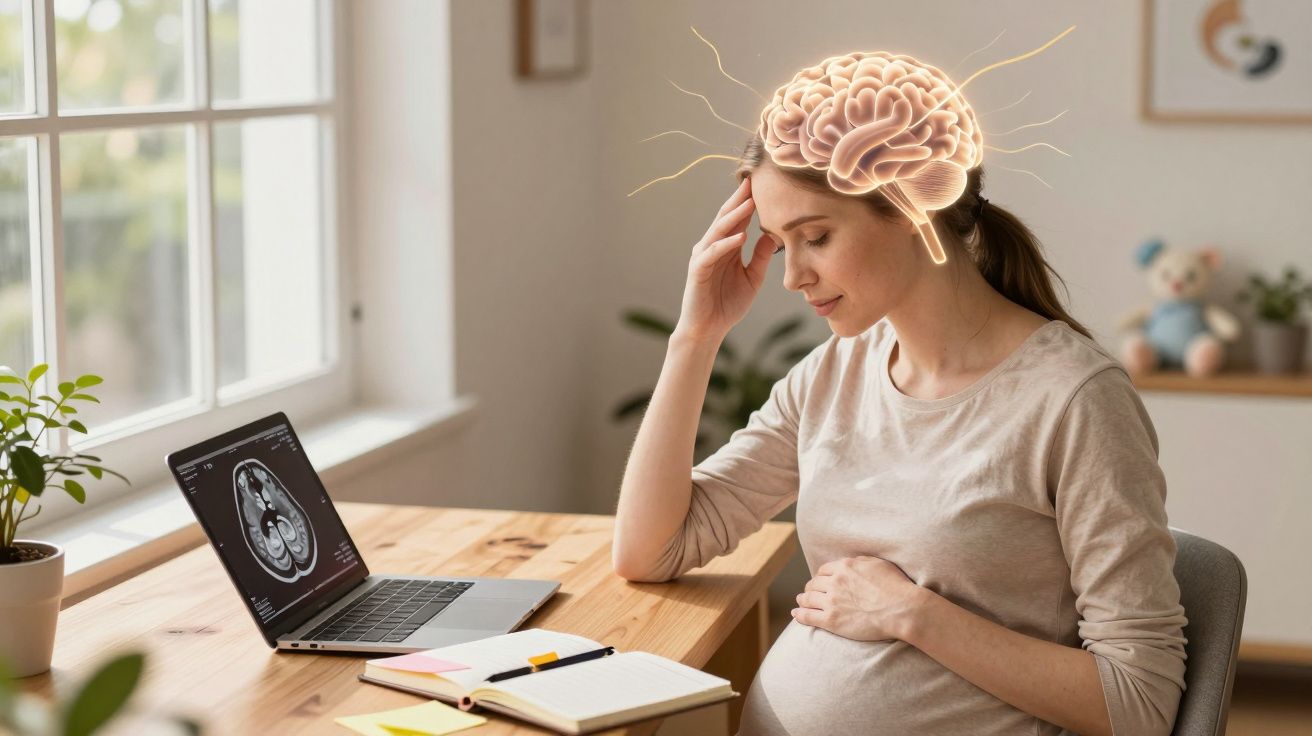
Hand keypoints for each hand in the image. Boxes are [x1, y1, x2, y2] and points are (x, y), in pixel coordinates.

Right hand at [674, 177, 775, 342]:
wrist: (708, 329)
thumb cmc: (728, 304)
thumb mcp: (753, 278)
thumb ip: (762, 257)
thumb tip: (775, 235)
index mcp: (727, 246)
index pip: (738, 218)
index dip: (750, 201)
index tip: (766, 184)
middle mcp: (713, 246)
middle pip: (727, 217)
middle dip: (740, 199)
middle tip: (755, 179)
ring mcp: (703, 257)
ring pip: (719, 231)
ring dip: (734, 217)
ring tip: (750, 202)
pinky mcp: (697, 270)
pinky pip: (712, 253)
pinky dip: (725, 244)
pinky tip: (740, 237)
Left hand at [792, 556, 926, 641]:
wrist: (901, 609)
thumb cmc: (895, 586)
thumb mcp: (877, 564)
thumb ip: (859, 562)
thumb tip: (850, 563)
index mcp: (845, 567)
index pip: (824, 570)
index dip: (821, 576)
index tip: (820, 581)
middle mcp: (835, 582)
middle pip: (814, 584)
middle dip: (811, 587)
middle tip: (809, 592)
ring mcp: (832, 602)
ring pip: (808, 598)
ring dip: (803, 599)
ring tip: (801, 602)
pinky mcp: (832, 621)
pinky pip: (808, 616)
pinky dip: (799, 614)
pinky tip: (796, 614)